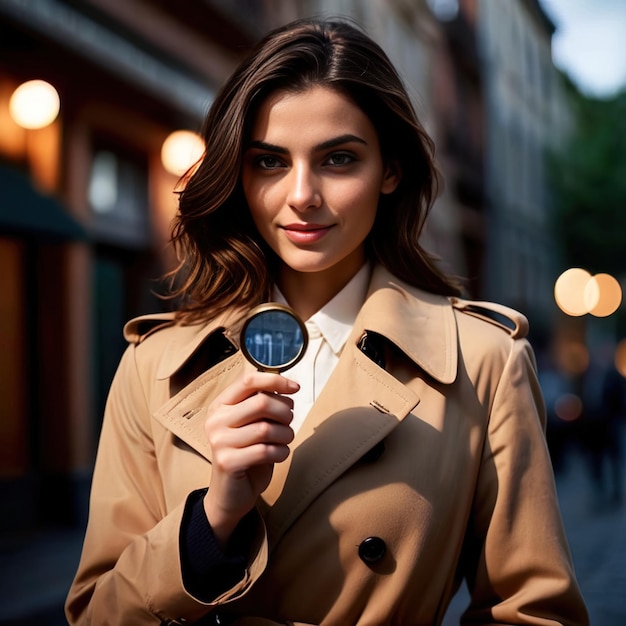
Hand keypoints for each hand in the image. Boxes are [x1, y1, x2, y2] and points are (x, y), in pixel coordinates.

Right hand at [203, 372, 298, 544]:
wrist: (229, 494)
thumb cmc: (247, 453)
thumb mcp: (252, 424)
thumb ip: (262, 405)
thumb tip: (288, 388)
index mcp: (221, 405)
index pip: (249, 381)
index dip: (276, 380)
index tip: (296, 388)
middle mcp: (215, 420)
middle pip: (261, 402)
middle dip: (285, 412)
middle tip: (289, 422)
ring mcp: (219, 441)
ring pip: (267, 428)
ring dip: (286, 434)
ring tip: (285, 440)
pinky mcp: (227, 462)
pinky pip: (266, 451)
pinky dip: (282, 452)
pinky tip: (280, 454)